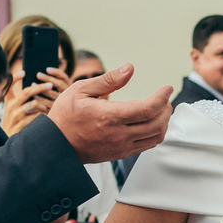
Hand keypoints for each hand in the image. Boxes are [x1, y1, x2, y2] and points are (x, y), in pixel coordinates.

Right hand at [1, 66, 70, 136]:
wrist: (10, 140)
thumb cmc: (15, 122)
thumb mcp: (13, 110)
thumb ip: (20, 99)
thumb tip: (34, 87)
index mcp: (9, 101)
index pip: (9, 85)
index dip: (15, 78)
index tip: (24, 72)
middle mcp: (12, 106)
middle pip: (27, 92)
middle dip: (40, 87)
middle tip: (50, 85)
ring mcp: (17, 115)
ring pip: (35, 104)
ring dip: (45, 104)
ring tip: (50, 106)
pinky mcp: (23, 124)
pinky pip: (38, 116)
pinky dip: (45, 115)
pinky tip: (49, 116)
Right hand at [47, 64, 172, 163]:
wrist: (56, 144)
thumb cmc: (65, 116)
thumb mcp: (81, 90)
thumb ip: (108, 80)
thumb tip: (129, 68)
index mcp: (109, 116)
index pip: (147, 109)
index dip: (162, 97)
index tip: (167, 88)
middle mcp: (119, 134)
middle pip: (157, 124)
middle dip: (166, 110)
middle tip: (166, 99)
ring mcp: (121, 147)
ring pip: (155, 138)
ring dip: (163, 123)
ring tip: (161, 110)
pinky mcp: (120, 154)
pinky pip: (146, 146)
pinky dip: (155, 134)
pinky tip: (151, 123)